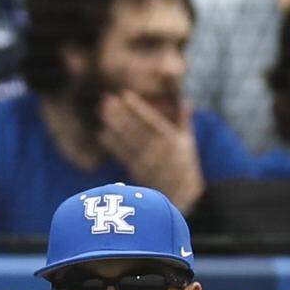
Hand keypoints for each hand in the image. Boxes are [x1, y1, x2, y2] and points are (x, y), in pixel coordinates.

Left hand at [98, 91, 204, 212]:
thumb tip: (186, 101)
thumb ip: (183, 120)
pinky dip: (113, 145)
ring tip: (101, 112)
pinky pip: (124, 156)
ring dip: (114, 126)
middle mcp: (160, 150)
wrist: (183, 194)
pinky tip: (102, 134)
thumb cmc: (183, 163)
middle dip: (121, 114)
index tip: (124, 94)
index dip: (138, 107)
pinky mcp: (138, 172)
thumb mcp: (187, 140)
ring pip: (128, 141)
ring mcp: (148, 162)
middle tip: (106, 100)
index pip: (152, 119)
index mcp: (172, 139)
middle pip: (137, 129)